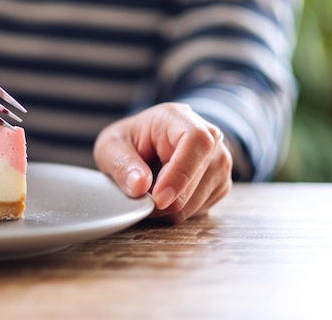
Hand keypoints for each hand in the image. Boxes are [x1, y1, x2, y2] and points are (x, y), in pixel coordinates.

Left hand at [93, 102, 232, 222]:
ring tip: (149, 189)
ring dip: (166, 208)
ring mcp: (219, 162)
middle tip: (137, 194)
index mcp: (180, 118)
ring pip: (195, 203)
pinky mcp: (220, 185)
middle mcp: (210, 138)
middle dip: (161, 199)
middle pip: (194, 182)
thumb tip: (140, 186)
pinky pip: (197, 212)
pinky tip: (165, 194)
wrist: (148, 144)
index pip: (196, 142)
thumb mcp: (111, 146)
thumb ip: (121, 164)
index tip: (158, 198)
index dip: (180, 173)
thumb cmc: (130, 141)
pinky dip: (175, 212)